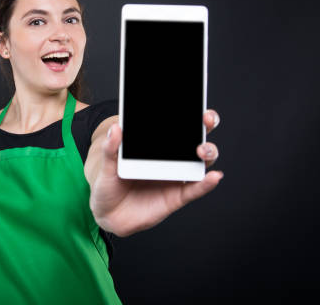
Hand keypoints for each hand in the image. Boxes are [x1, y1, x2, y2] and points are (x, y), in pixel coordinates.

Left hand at [90, 109, 221, 236]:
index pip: (175, 127)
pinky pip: (195, 189)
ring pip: (200, 162)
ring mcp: (175, 177)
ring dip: (208, 152)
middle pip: (194, 139)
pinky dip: (206, 184)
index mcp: (154, 148)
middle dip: (204, 127)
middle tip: (205, 120)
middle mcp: (169, 160)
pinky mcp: (176, 197)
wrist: (108, 213)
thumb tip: (115, 129)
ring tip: (202, 150)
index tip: (193, 106)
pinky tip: (213, 177)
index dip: (188, 114)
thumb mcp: (106, 166)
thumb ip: (110, 149)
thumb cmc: (109, 185)